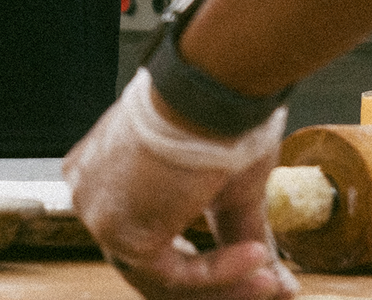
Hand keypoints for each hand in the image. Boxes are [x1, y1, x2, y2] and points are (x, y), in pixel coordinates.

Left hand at [63, 70, 295, 298]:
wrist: (212, 91)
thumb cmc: (218, 117)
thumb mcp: (228, 187)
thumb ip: (238, 237)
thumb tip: (277, 283)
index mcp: (108, 175)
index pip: (148, 240)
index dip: (206, 267)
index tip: (255, 268)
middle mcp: (94, 195)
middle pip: (152, 266)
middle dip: (217, 285)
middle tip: (268, 284)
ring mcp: (100, 215)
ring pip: (162, 279)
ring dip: (225, 284)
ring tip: (269, 274)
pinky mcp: (121, 233)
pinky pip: (174, 276)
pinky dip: (220, 274)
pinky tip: (256, 259)